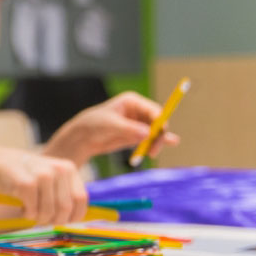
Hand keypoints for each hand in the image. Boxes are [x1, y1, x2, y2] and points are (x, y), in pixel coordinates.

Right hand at [0, 148, 86, 225]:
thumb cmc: (26, 175)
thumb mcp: (51, 178)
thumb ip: (64, 193)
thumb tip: (73, 218)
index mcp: (68, 168)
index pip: (80, 199)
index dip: (73, 215)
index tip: (62, 221)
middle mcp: (58, 169)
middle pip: (65, 208)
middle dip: (53, 220)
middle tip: (42, 219)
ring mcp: (42, 175)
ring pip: (49, 211)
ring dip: (38, 218)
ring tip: (31, 212)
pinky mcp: (26, 183)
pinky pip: (32, 210)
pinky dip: (27, 214)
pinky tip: (22, 208)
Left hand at [42, 92, 182, 164]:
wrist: (83, 138)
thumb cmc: (94, 125)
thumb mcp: (111, 125)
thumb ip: (129, 129)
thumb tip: (148, 133)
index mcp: (132, 102)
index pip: (154, 110)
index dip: (160, 122)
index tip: (159, 133)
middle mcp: (138, 111)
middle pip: (158, 122)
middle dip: (159, 135)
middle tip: (153, 150)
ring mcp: (139, 124)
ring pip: (156, 133)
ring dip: (156, 143)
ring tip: (151, 153)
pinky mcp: (137, 135)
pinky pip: (151, 139)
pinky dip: (158, 142)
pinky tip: (172, 142)